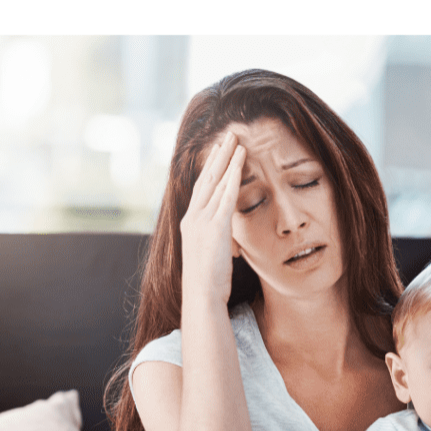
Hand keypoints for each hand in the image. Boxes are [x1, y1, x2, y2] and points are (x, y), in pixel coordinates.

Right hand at [179, 132, 246, 306]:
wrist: (201, 296)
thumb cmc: (207, 284)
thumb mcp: (210, 257)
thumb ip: (218, 243)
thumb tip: (229, 242)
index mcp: (189, 223)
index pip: (200, 189)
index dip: (209, 168)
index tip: (218, 151)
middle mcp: (192, 217)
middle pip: (205, 178)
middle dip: (217, 155)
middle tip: (227, 135)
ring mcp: (201, 220)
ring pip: (215, 181)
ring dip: (227, 157)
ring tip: (236, 138)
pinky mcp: (214, 226)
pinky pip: (226, 194)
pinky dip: (233, 174)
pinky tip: (241, 159)